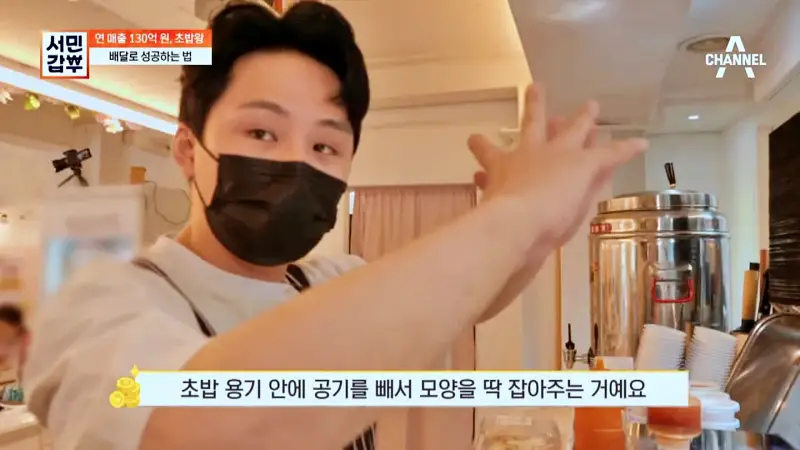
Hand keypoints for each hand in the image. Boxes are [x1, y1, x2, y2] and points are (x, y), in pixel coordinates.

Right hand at [468, 83, 646, 252]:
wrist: (517, 222)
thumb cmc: (497, 221)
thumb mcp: (487, 209)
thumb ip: (488, 200)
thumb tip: (480, 190)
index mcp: (504, 168)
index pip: (490, 155)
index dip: (482, 148)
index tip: (475, 139)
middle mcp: (530, 154)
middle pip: (533, 124)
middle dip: (534, 107)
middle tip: (535, 88)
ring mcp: (560, 156)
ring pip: (575, 130)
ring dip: (583, 118)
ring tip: (591, 105)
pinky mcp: (585, 164)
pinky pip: (610, 154)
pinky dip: (626, 149)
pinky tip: (641, 143)